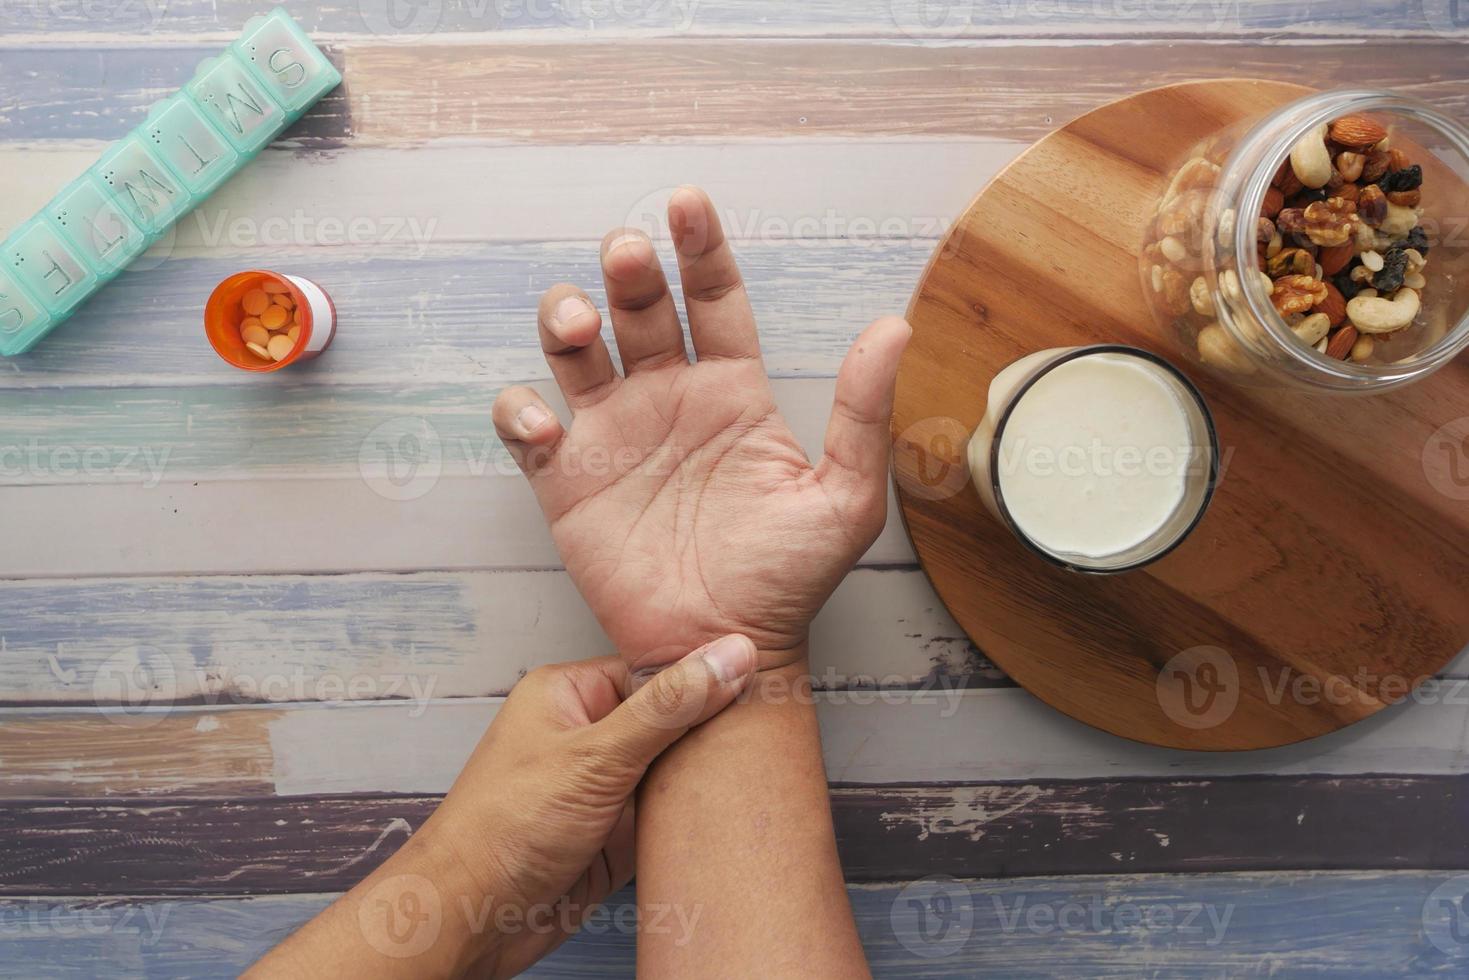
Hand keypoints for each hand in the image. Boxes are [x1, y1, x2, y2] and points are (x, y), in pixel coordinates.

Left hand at [246, 634, 756, 979]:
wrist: (471, 916)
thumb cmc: (504, 828)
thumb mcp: (597, 755)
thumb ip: (669, 707)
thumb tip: (728, 655)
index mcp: (569, 693)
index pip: (653, 670)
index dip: (704, 676)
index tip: (760, 676)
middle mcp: (585, 735)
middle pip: (668, 720)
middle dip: (709, 731)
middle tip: (767, 727)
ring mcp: (600, 787)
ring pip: (671, 771)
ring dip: (701, 780)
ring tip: (754, 773)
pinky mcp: (611, 835)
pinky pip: (665, 817)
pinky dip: (690, 821)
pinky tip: (725, 816)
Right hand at [493, 186, 910, 670]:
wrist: (726, 646)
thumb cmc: (789, 579)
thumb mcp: (844, 499)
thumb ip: (863, 412)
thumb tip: (894, 325)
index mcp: (732, 391)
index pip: (714, 299)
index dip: (700, 248)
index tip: (687, 203)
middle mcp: (668, 399)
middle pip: (637, 308)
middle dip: (627, 270)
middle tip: (626, 255)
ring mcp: (613, 435)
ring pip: (573, 349)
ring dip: (565, 319)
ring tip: (579, 324)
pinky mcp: (566, 481)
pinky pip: (526, 428)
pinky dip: (521, 413)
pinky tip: (546, 424)